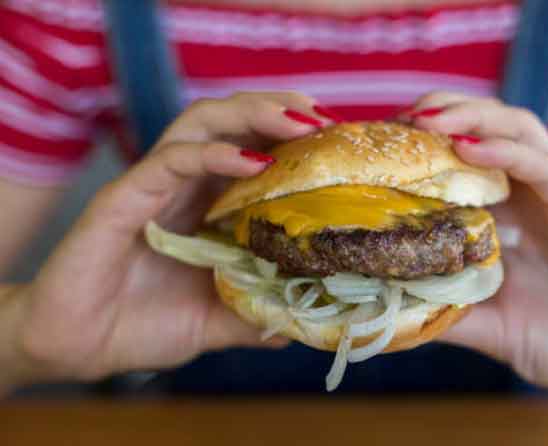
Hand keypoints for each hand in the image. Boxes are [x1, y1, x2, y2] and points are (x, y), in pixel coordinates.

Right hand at [7, 92, 336, 386]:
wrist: (79, 347)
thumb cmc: (143, 325)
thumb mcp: (217, 321)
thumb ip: (257, 314)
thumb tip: (304, 319)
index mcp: (209, 205)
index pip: (254, 148)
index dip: (295, 138)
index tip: (339, 141)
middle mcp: (186, 186)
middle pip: (233, 121)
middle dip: (280, 109)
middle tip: (324, 119)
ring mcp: (155, 186)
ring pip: (202, 123)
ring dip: (252, 115)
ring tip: (298, 124)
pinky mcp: (124, 198)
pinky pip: (170, 160)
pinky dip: (213, 153)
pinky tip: (252, 161)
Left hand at [401, 92, 547, 407]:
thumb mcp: (491, 327)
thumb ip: (449, 313)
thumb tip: (392, 308)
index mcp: (510, 216)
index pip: (467, 156)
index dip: (426, 143)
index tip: (384, 144)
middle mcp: (533, 198)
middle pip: (491, 127)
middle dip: (444, 113)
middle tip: (401, 120)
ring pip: (520, 131)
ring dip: (472, 116)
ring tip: (428, 119)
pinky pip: (546, 169)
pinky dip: (507, 152)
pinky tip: (469, 147)